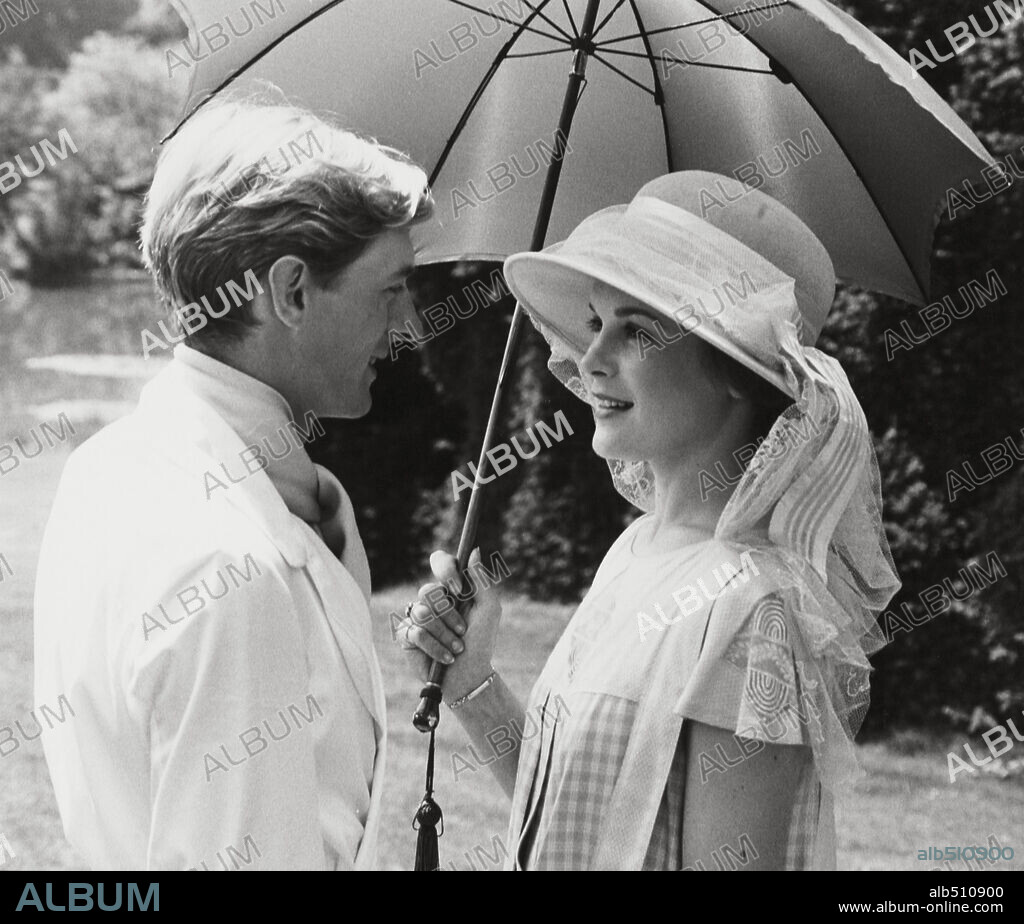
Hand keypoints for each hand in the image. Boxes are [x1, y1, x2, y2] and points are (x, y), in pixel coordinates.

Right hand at [397, 547, 502, 700]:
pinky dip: (433, 646)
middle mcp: (432, 599)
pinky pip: (414, 632)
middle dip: (450, 615)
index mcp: (451, 588)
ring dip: (444, 634)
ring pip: (422, 612)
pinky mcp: (406, 636)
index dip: (445, 570)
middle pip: (428, 590)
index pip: (440, 562)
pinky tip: (443, 656)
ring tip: (456, 647)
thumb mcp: (489, 610)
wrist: (469, 674)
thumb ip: (482, 581)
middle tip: (462, 630)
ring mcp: (417, 617)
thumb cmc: (481, 642)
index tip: (458, 588)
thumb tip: (473, 551)